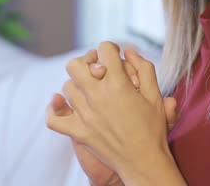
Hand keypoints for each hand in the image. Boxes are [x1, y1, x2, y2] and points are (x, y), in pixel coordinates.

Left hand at [48, 48, 180, 185]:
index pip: (105, 50)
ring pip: (66, 87)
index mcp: (118, 84)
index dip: (111, 48)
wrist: (144, 161)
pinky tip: (63, 106)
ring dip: (78, 84)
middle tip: (98, 69)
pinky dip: (54, 111)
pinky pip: (53, 118)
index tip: (115, 55)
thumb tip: (129, 51)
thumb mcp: (155, 95)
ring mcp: (85, 114)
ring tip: (90, 91)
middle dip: (87, 61)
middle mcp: (98, 95)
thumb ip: (144, 68)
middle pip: (76, 64)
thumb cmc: (152, 128)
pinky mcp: (78, 132)